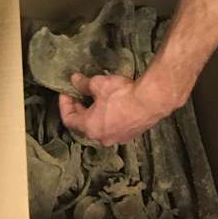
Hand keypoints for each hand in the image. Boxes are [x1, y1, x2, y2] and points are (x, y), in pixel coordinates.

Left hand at [57, 73, 174, 145]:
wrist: (153, 100)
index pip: (68, 119)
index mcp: (90, 128)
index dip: (64, 104)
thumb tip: (75, 80)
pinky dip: (109, 116)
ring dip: (95, 112)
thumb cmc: (122, 95)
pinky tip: (113, 102)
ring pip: (100, 126)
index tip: (66, 91)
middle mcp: (103, 138)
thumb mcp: (98, 84)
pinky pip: (115, 126)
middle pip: (84, 124)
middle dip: (80, 107)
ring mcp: (119, 138)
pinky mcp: (132, 134)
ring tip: (96, 96)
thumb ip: (83, 84)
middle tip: (79, 92)